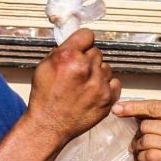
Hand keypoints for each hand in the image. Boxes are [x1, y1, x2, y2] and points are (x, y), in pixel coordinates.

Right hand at [26, 29, 119, 145]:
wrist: (49, 125)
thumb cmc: (45, 97)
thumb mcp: (45, 66)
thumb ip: (63, 51)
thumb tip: (78, 43)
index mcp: (68, 57)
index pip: (87, 35)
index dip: (82, 43)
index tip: (80, 49)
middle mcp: (85, 68)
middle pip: (96, 52)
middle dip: (88, 60)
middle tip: (78, 74)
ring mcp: (99, 84)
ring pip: (106, 67)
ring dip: (97, 74)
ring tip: (84, 86)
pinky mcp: (108, 98)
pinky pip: (115, 82)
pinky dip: (106, 86)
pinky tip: (93, 92)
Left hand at [113, 100, 160, 160]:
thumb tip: (136, 113)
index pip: (154, 107)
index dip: (132, 107)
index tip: (117, 109)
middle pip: (146, 126)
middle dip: (139, 132)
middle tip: (140, 138)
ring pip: (145, 142)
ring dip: (138, 147)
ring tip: (142, 149)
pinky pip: (148, 158)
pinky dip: (142, 159)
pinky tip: (146, 159)